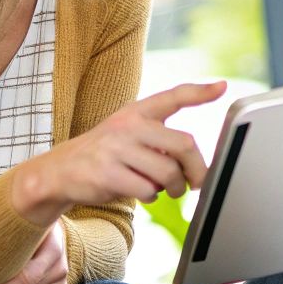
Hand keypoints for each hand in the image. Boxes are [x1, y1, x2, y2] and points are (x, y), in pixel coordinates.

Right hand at [12, 81, 224, 224]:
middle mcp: (128, 124)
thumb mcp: (127, 133)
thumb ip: (158, 139)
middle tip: (197, 182)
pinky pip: (148, 189)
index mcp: (136, 111)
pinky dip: (152, 196)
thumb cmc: (105, 154)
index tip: (222, 87)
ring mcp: (117, 148)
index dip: (200, 92)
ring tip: (167, 189)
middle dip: (197, 169)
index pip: (174, 96)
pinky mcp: (108, 173)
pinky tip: (143, 192)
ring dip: (174, 187)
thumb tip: (195, 164)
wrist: (60, 171)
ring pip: (168, 172)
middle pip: (183, 144)